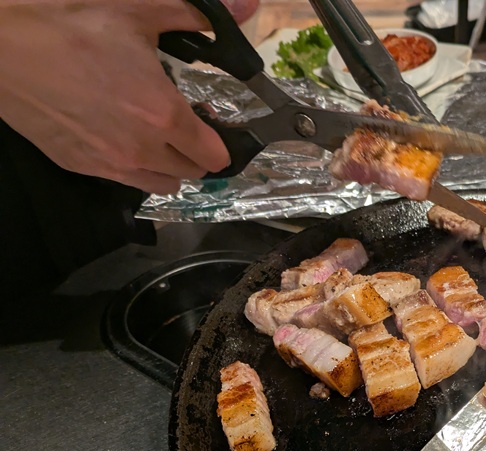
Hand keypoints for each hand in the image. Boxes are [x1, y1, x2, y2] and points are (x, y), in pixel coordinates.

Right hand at [0, 0, 260, 194]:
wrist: (2, 46)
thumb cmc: (71, 23)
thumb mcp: (138, 9)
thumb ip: (193, 15)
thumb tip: (246, 7)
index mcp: (165, 116)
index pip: (215, 156)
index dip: (221, 142)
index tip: (214, 123)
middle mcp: (143, 150)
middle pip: (193, 172)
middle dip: (196, 150)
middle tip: (183, 122)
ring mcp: (111, 164)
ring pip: (163, 183)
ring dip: (168, 164)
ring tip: (155, 134)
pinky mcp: (81, 167)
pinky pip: (126, 181)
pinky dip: (135, 167)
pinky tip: (120, 135)